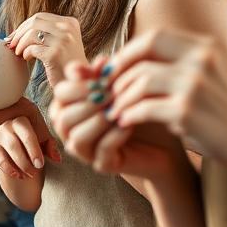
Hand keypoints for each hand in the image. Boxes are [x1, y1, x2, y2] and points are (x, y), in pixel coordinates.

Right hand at [0, 112, 60, 179]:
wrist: (22, 154)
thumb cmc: (35, 144)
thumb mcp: (45, 143)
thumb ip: (51, 147)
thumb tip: (56, 157)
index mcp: (21, 120)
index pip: (25, 131)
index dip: (33, 149)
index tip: (39, 164)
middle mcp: (6, 125)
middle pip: (13, 143)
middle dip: (25, 161)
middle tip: (34, 172)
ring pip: (4, 151)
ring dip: (17, 166)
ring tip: (26, 175)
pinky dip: (7, 168)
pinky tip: (16, 174)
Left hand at [5, 12, 86, 85]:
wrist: (77, 83)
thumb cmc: (64, 63)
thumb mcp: (59, 42)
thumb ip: (44, 32)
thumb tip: (13, 33)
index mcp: (70, 23)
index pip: (40, 17)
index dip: (23, 26)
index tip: (14, 36)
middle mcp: (68, 29)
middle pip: (34, 23)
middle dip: (19, 33)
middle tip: (12, 44)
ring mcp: (63, 40)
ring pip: (31, 34)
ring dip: (20, 44)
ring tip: (19, 52)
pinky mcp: (56, 53)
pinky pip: (32, 48)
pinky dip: (25, 53)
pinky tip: (27, 58)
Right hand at [53, 60, 186, 187]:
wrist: (165, 140)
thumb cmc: (140, 110)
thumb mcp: (123, 87)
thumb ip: (108, 75)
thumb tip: (101, 61)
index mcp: (71, 106)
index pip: (60, 93)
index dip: (77, 84)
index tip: (99, 77)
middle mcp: (71, 130)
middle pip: (62, 116)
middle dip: (87, 103)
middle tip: (111, 94)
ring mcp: (85, 150)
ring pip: (77, 137)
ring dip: (98, 121)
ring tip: (119, 111)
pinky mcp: (102, 165)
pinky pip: (100, 150)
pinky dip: (114, 135)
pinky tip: (128, 125)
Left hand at [104, 29, 226, 185]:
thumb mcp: (213, 74)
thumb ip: (181, 62)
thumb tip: (131, 59)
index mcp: (206, 46)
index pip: (154, 36)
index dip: (129, 51)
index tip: (116, 66)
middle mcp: (200, 59)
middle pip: (143, 52)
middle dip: (120, 69)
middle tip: (108, 86)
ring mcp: (194, 84)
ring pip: (139, 81)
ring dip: (121, 97)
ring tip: (114, 109)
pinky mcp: (186, 110)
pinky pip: (142, 108)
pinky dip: (128, 115)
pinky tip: (124, 122)